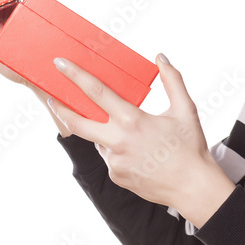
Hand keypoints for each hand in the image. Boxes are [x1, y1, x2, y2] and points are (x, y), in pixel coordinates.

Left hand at [48, 54, 234, 225]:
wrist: (192, 187)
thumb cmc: (190, 147)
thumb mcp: (185, 109)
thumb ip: (172, 80)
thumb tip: (161, 58)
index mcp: (132, 121)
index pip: (96, 92)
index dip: (75, 76)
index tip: (60, 65)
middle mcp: (118, 141)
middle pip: (78, 122)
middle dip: (61, 108)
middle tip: (51, 98)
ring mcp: (114, 161)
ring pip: (98, 140)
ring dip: (103, 131)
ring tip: (132, 133)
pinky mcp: (116, 176)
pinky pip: (110, 156)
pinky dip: (117, 149)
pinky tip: (139, 152)